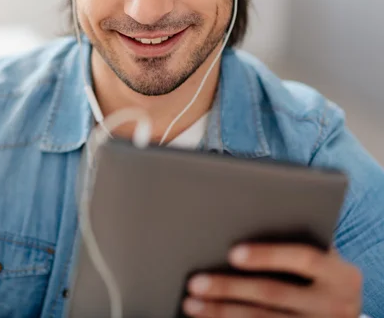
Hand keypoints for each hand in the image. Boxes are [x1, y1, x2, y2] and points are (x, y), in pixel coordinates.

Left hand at [182, 244, 362, 316]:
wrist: (341, 312)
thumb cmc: (317, 274)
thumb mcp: (320, 260)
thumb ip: (291, 242)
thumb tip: (236, 223)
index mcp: (341, 275)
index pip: (304, 258)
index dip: (268, 255)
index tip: (232, 253)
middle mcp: (336, 305)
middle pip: (274, 294)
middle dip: (229, 288)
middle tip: (195, 282)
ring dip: (221, 312)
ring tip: (191, 303)